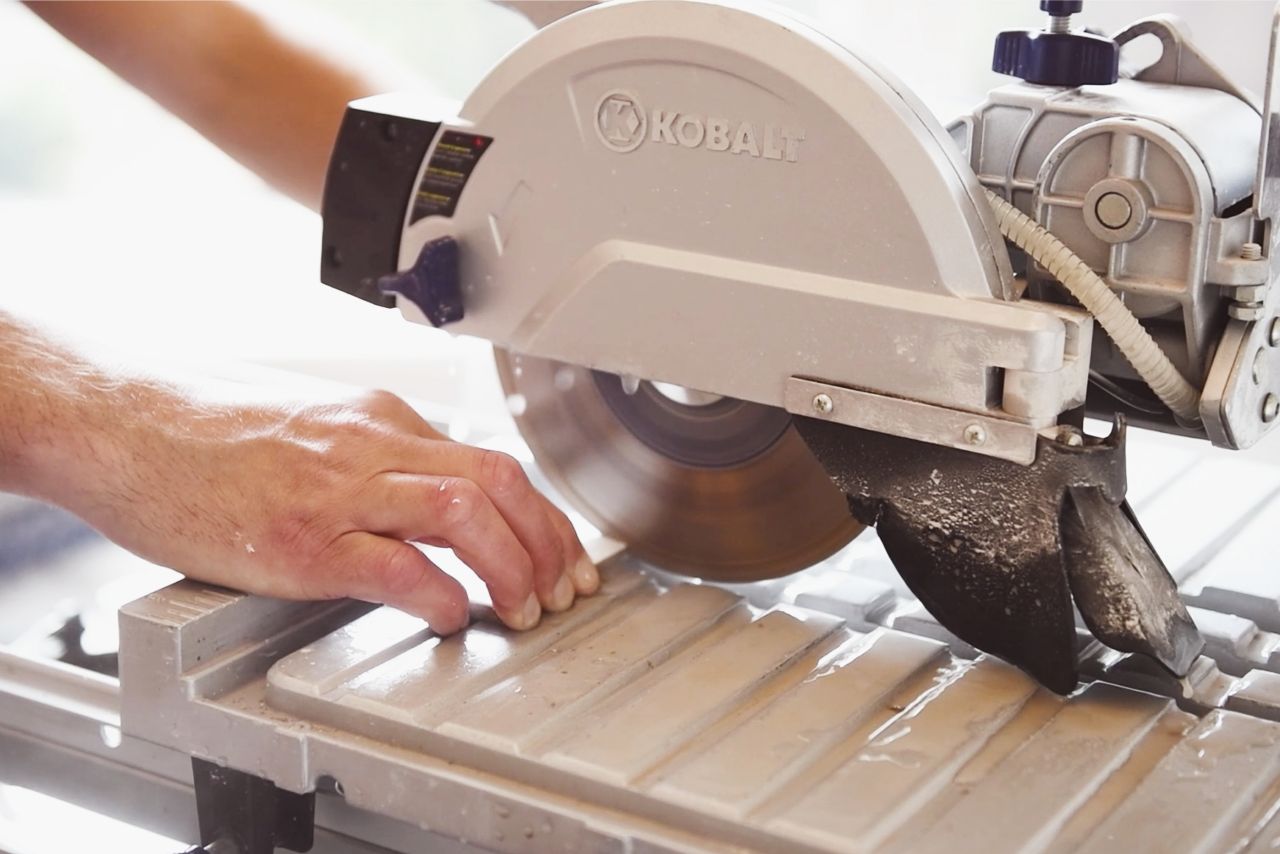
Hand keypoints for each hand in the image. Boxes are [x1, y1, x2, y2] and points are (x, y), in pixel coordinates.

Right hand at [35, 380, 598, 633]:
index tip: (562, 552)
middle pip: (498, 480)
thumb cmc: (214, 436)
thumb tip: (438, 503)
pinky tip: (450, 616)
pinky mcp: (302, 539)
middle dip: (547, 540)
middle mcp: (373, 446)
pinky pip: (394, 564)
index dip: (543, 514)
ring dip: (510, 564)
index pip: (493, 461)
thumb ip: (380, 460)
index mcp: (382, 421)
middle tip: (562, 589)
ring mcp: (340, 490)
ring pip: (462, 510)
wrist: (130, 430)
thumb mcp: (318, 430)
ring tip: (522, 609)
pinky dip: (438, 594)